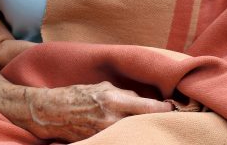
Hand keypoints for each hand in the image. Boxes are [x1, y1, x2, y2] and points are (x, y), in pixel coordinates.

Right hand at [26, 81, 172, 141]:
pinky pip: (120, 139)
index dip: (164, 109)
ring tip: (150, 124)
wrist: (53, 112)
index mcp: (113, 100)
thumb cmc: (78, 94)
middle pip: (145, 123)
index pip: (148, 108)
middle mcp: (111, 119)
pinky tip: (132, 132)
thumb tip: (144, 102)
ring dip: (143, 128)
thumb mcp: (103, 87)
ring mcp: (105, 134)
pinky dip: (129, 135)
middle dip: (157, 120)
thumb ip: (125, 95)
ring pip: (134, 133)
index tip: (173, 107)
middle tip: (169, 117)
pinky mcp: (99, 142)